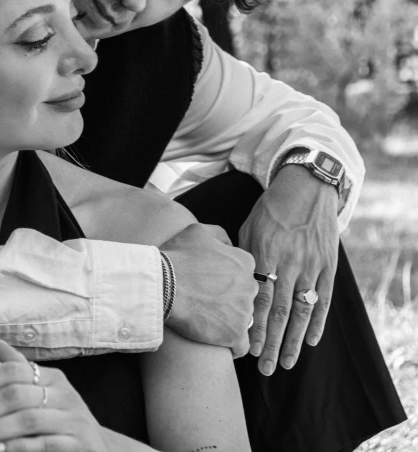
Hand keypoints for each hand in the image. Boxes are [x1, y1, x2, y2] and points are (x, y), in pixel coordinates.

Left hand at [0, 341, 108, 451]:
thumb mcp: (45, 392)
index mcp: (54, 377)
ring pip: (25, 420)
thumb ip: (21, 370)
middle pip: (15, 394)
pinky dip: (14, 448)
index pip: (13, 370)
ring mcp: (72, 419)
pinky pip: (41, 444)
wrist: (97, 450)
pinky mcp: (75, 444)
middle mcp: (65, 394)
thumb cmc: (62, 421)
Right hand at [160, 223, 256, 356]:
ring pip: (243, 320)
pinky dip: (230, 346)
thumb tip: (229, 246)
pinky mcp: (234, 333)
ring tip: (207, 320)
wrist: (162, 284)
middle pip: (245, 297)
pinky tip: (216, 341)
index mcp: (244, 262)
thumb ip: (221, 236)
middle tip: (208, 302)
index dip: (227, 280)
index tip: (212, 286)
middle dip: (231, 300)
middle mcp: (249, 286)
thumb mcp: (199, 231)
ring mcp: (243, 311)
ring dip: (229, 321)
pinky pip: (241, 345)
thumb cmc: (177, 257)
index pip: (244, 275)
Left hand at [239, 165, 338, 374]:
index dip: (255, 325)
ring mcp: (311, 265)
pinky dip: (319, 321)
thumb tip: (229, 282)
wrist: (306, 188)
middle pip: (280, 311)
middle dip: (271, 342)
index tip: (247, 347)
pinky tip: (312, 341)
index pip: (260, 298)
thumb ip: (241, 256)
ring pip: (302, 311)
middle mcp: (289, 263)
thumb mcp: (249, 227)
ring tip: (286, 364)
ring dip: (294, 340)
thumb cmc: (270, 209)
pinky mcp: (328, 264)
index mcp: (265, 254)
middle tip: (264, 367)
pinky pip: (324, 299)